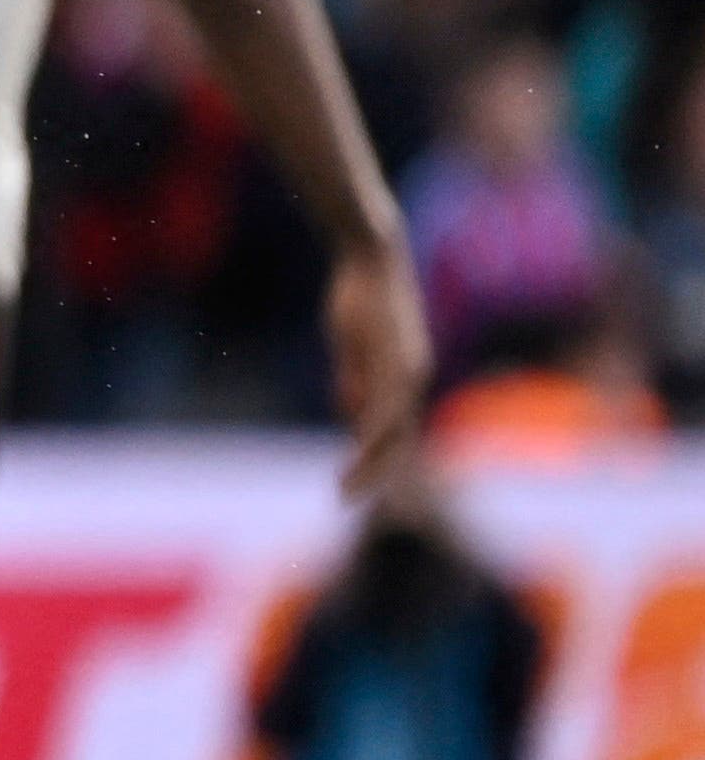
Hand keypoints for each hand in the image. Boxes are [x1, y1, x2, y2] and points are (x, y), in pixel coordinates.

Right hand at [321, 235, 429, 508]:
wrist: (373, 258)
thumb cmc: (359, 295)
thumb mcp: (353, 345)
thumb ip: (355, 380)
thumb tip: (353, 412)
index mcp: (404, 376)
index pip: (394, 431)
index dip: (373, 461)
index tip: (348, 483)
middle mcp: (412, 379)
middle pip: (398, 441)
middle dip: (373, 475)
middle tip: (346, 501)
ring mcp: (406, 372)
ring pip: (393, 433)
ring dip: (370, 465)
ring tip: (346, 490)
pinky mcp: (395, 362)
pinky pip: (385, 410)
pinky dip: (372, 437)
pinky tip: (357, 455)